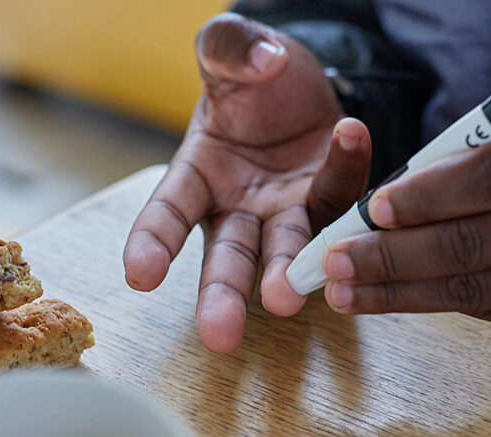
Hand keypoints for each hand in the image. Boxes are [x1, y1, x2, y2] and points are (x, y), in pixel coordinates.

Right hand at [123, 13, 371, 352]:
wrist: (301, 81)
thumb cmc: (248, 77)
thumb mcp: (227, 49)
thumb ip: (228, 47)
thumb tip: (262, 60)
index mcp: (196, 177)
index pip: (168, 214)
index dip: (153, 244)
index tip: (139, 276)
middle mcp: (239, 207)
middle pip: (228, 256)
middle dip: (223, 293)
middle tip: (220, 335)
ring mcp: (288, 210)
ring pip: (286, 248)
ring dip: (286, 272)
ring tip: (285, 299)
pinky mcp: (331, 199)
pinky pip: (340, 191)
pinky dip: (347, 166)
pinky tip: (351, 137)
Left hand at [322, 123, 490, 355]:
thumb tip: (401, 197)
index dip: (429, 192)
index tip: (374, 206)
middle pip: (475, 238)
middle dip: (393, 252)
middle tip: (336, 260)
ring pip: (474, 284)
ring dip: (400, 289)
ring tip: (347, 291)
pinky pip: (490, 308)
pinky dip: (434, 303)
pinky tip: (393, 299)